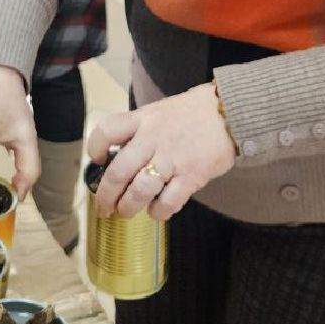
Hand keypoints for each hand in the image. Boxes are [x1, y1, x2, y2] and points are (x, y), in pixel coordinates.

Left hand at [87, 82, 237, 221]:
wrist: (229, 112)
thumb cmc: (192, 113)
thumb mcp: (159, 111)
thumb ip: (140, 130)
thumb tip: (117, 155)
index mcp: (143, 119)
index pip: (107, 131)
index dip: (95, 148)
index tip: (97, 161)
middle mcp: (153, 139)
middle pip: (119, 172)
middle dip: (106, 196)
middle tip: (104, 206)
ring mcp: (172, 159)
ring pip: (139, 191)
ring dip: (128, 207)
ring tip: (126, 212)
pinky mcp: (191, 176)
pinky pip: (167, 202)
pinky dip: (158, 211)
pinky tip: (157, 210)